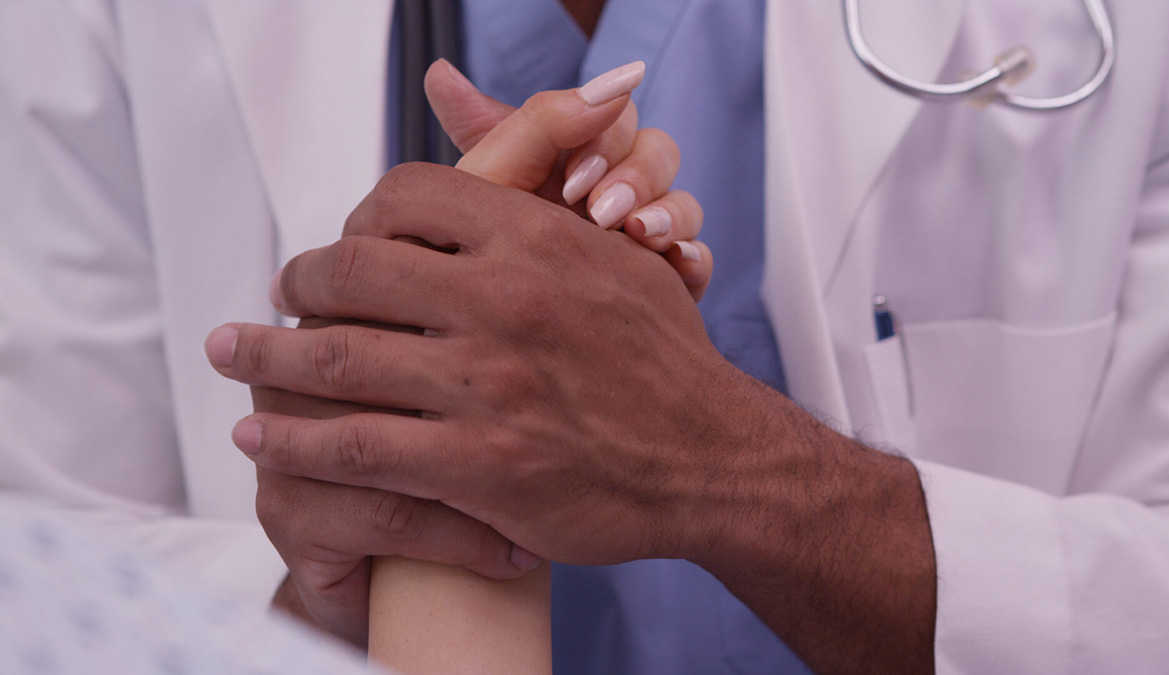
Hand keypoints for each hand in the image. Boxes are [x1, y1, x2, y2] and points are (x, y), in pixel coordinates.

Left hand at [213, 165, 749, 566]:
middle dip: (297, 282)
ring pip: (334, 356)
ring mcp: (487, 385)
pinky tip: (261, 436)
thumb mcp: (622, 253)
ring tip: (230, 354)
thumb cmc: (663, 357)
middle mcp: (506, 300)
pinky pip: (353, 445)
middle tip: (278, 297)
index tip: (341, 247)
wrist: (712, 458)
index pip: (405, 196)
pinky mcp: (477, 464)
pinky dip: (292, 439)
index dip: (356, 217)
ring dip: (264, 355)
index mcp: (537, 239)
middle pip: (351, 268)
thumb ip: (553, 202)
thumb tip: (512, 144)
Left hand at [426, 60, 711, 299]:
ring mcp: (639, 237)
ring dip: (668, 214)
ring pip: (684, 202)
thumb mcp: (486, 189)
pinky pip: (698, 258)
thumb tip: (497, 77)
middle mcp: (608, 190)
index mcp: (568, 157)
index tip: (573, 179)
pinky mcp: (661, 282)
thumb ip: (519, 127)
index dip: (602, 137)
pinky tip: (677, 267)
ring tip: (639, 238)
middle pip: (657, 151)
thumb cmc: (472, 266)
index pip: (611, 114)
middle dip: (638, 176)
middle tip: (603, 213)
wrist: (489, 354)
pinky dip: (692, 259)